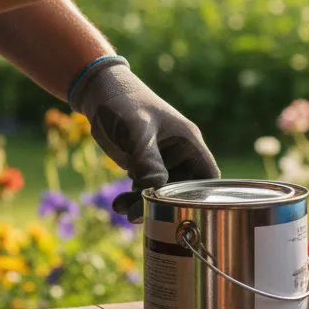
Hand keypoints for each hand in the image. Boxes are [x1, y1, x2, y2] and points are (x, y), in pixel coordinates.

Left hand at [69, 57, 218, 221]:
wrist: (100, 94)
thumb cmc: (124, 103)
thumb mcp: (136, 130)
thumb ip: (147, 159)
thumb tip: (156, 189)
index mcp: (188, 142)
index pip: (208, 177)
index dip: (203, 198)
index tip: (185, 215)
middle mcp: (180, 154)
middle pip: (183, 191)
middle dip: (164, 207)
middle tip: (137, 214)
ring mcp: (162, 161)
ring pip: (162, 194)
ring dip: (143, 204)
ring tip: (121, 208)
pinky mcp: (144, 166)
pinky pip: (145, 189)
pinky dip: (133, 198)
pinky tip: (117, 202)